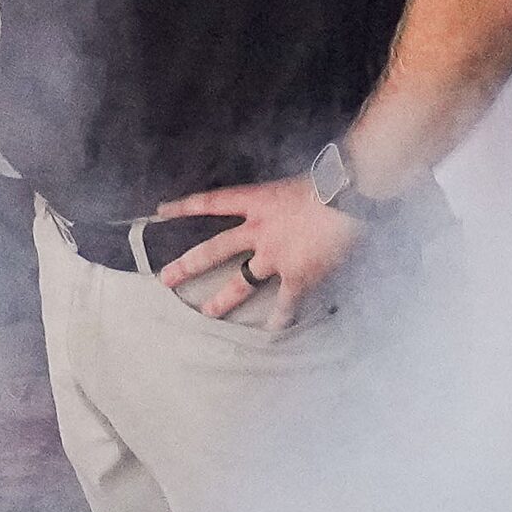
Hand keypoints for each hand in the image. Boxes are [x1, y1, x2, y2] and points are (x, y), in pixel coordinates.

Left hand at [152, 174, 363, 329]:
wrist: (350, 195)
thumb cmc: (331, 182)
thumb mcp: (300, 182)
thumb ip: (287, 197)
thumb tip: (292, 204)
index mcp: (258, 201)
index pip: (212, 202)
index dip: (186, 207)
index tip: (162, 211)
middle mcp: (259, 231)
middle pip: (213, 250)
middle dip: (187, 265)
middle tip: (165, 278)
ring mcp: (276, 256)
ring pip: (241, 282)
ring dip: (223, 299)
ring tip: (207, 312)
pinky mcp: (298, 276)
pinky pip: (285, 302)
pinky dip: (280, 317)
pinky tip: (273, 330)